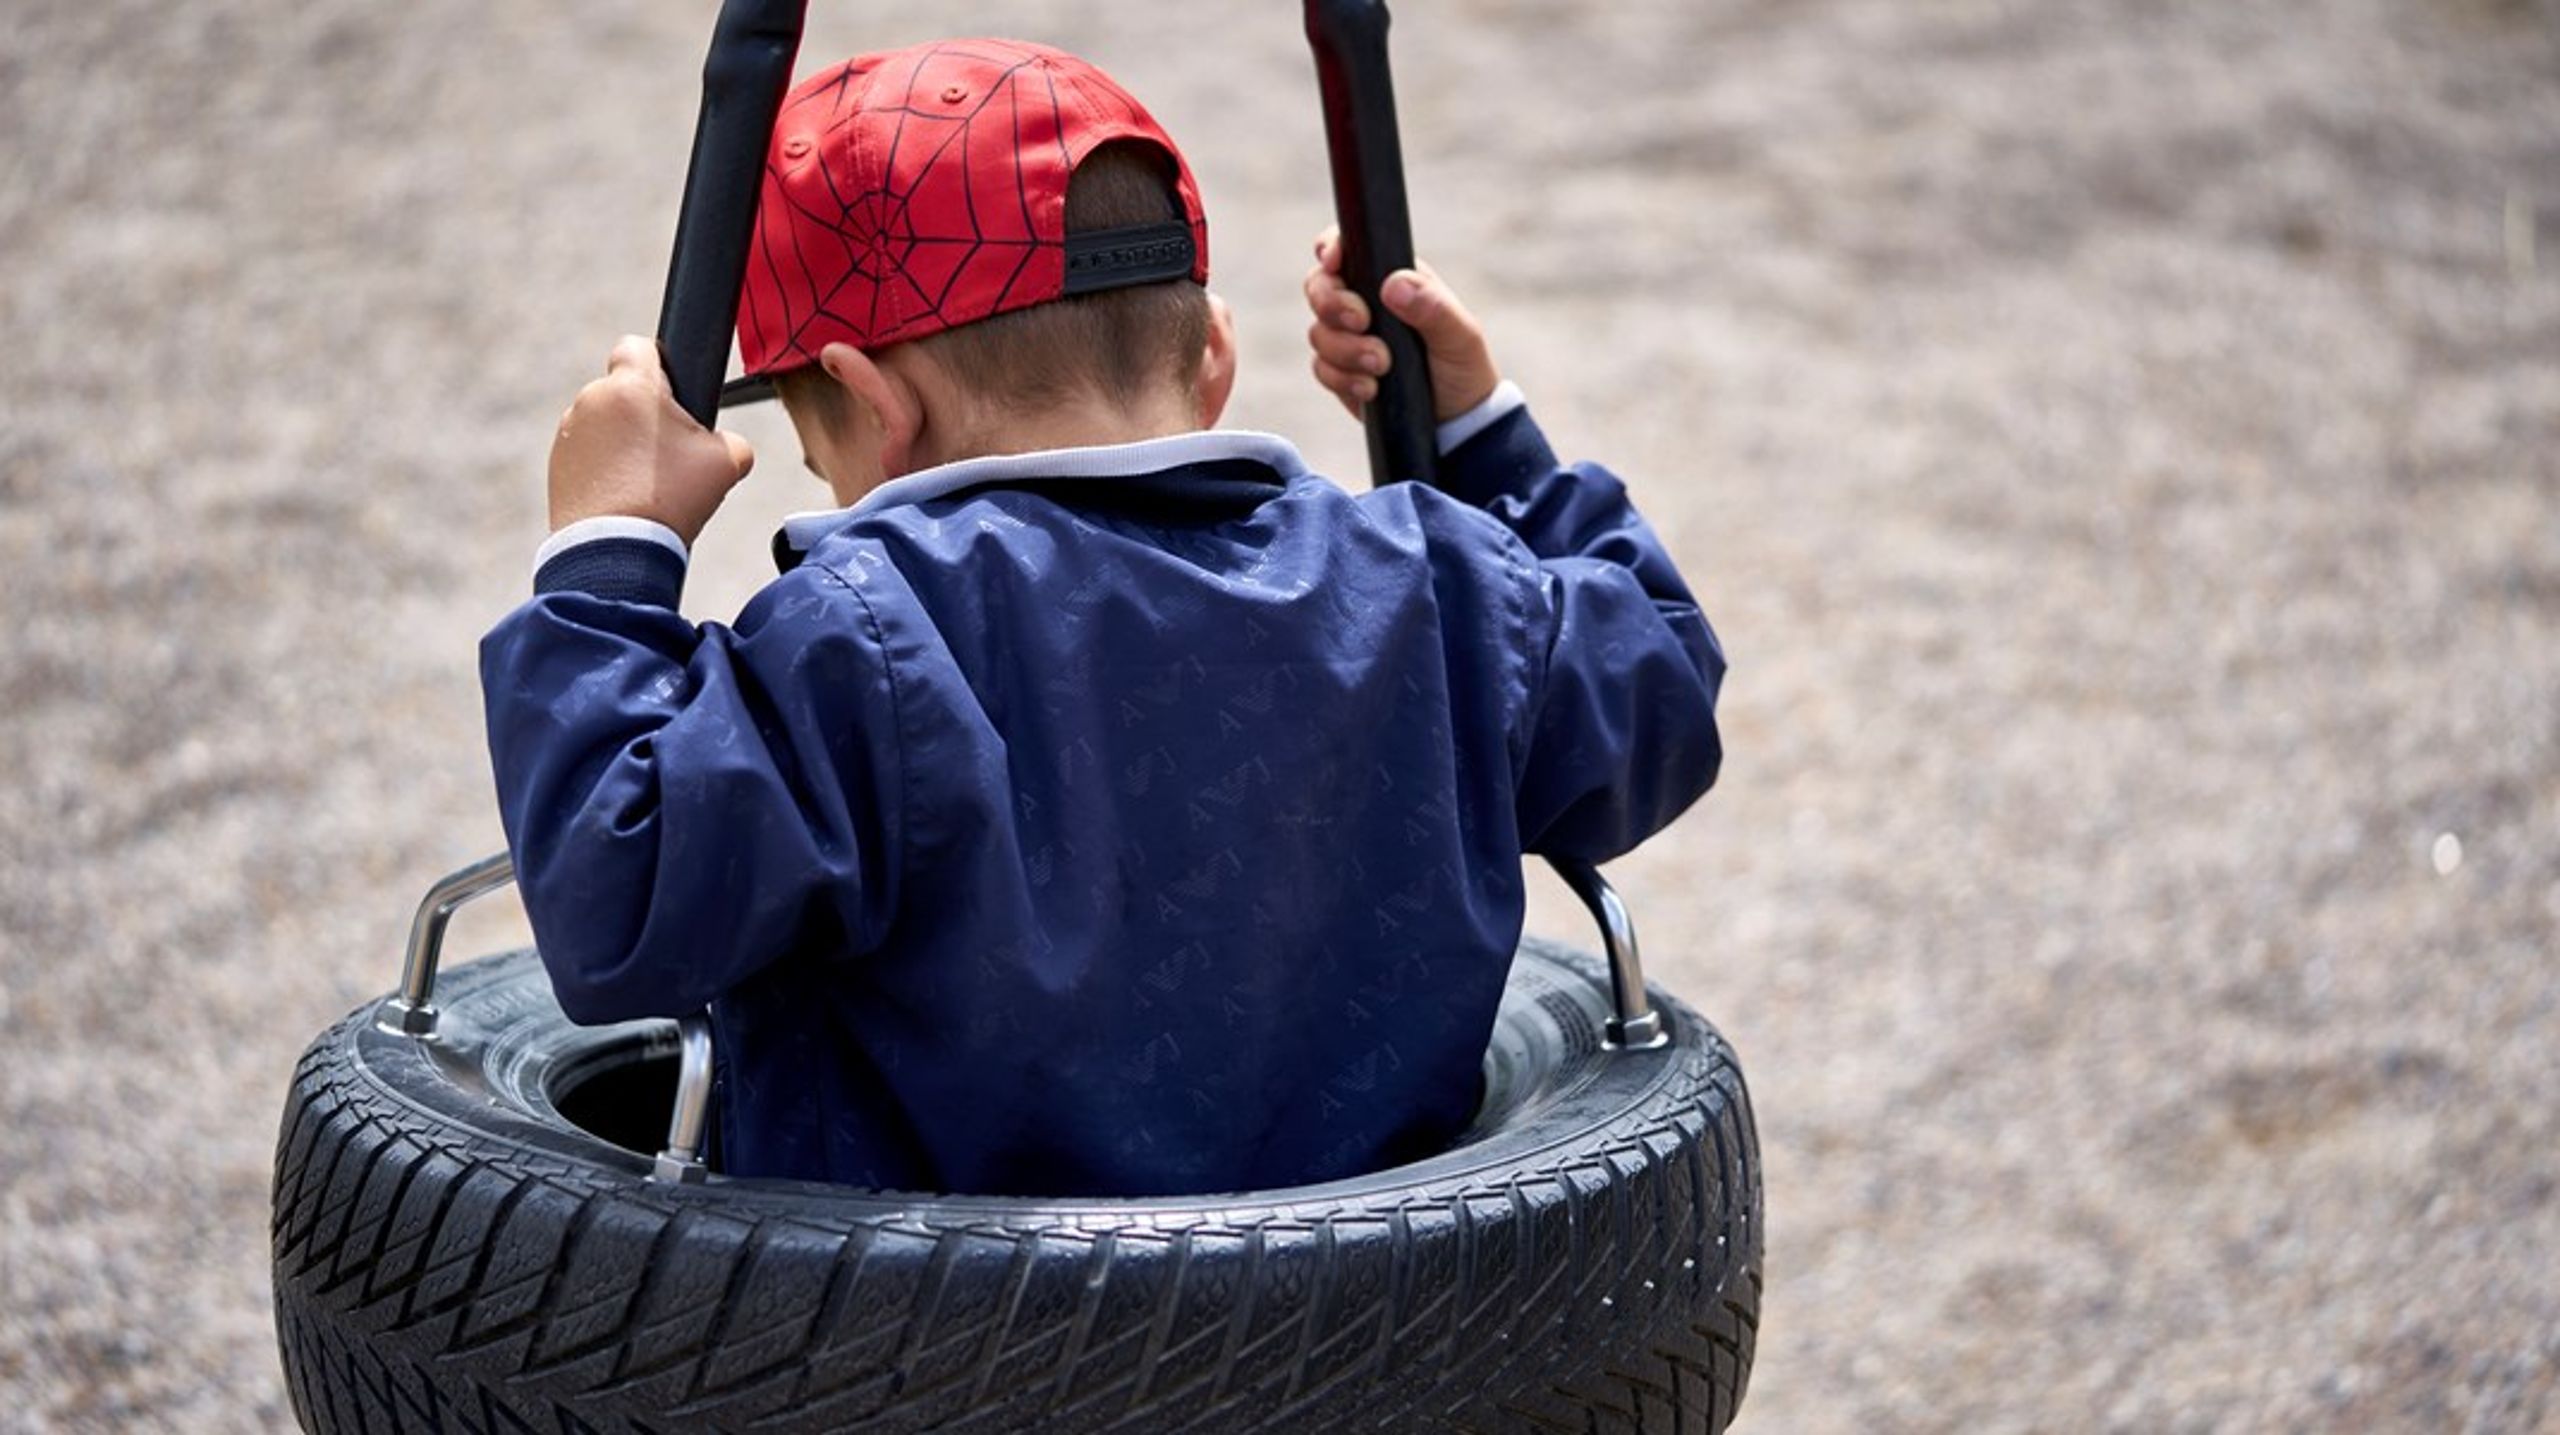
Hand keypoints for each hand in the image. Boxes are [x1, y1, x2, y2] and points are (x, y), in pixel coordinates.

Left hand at [548, 336, 755, 543]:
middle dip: (646, 415)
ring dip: (623, 442)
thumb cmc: (672, 498)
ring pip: (605, 423)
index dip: (660, 363)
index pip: (638, 345)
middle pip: (625, 391)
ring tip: (646, 483)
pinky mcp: (556, 462)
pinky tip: (624, 497)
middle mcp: (592, 399)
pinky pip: (587, 452)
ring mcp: (569, 431)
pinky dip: (604, 467)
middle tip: (670, 453)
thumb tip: (724, 446)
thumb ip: (730, 440)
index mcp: (631, 386)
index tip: (672, 391)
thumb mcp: (727, 462)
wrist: (617, 549)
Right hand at [1303, 227, 1500, 423]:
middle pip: (1319, 287)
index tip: (1333, 262)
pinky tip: (1372, 389)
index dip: (1331, 248)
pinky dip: (1343, 379)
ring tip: (1381, 366)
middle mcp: (1365, 302)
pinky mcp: (1341, 372)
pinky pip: (1321, 369)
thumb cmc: (1463, 367)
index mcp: (1392, 278)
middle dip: (1332, 304)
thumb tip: (1393, 286)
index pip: (1349, 248)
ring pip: (1318, 332)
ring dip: (1346, 350)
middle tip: (1362, 322)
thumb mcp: (1460, 336)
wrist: (1456, 422)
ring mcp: (1349, 338)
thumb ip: (1433, 307)